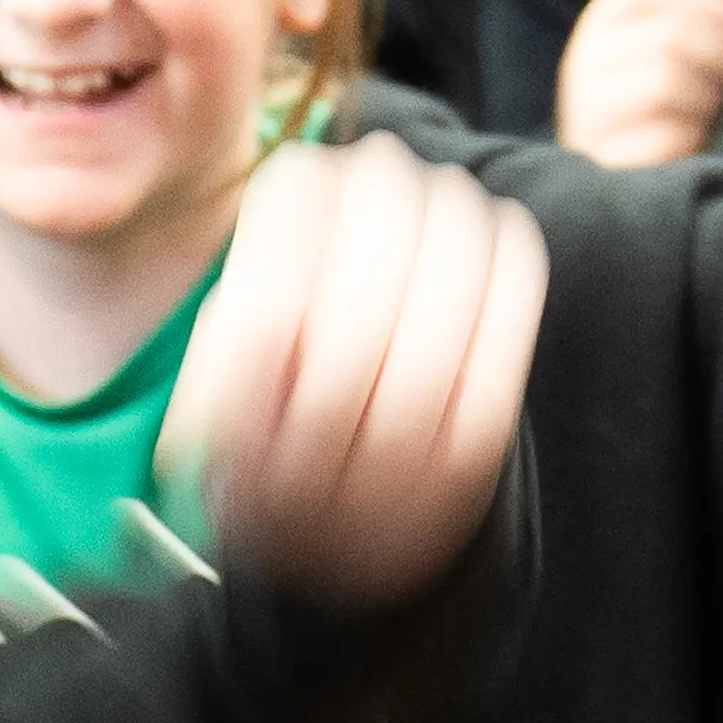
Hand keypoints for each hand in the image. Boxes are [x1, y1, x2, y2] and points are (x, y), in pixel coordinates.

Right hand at [159, 135, 547, 608]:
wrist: (334, 562)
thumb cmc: (270, 436)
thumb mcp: (217, 387)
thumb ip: (249, 294)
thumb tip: (311, 176)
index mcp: (227, 453)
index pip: (267, 323)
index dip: (293, 228)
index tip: (305, 171)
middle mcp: (304, 480)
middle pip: (358, 316)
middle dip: (375, 215)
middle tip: (379, 160)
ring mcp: (394, 479)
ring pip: (435, 322)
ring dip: (442, 227)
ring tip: (431, 186)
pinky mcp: (471, 462)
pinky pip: (501, 345)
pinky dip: (504, 265)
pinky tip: (489, 224)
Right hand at [552, 0, 722, 164]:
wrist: (632, 174)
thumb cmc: (674, 95)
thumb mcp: (698, 37)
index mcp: (612, 10)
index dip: (722, 1)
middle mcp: (587, 52)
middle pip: (676, 32)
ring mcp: (586, 105)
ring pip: (666, 81)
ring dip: (709, 99)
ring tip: (713, 110)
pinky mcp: (598, 153)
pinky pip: (662, 136)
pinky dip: (690, 140)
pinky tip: (689, 143)